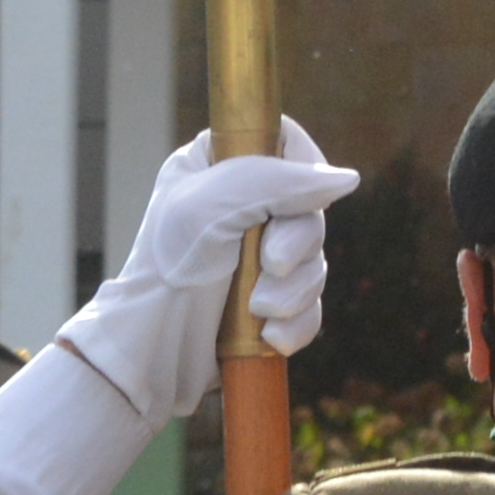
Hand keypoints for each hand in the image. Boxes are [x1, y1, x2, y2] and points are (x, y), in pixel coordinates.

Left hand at [59, 119, 362, 428]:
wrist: (148, 353)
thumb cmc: (165, 271)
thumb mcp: (210, 209)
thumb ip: (276, 182)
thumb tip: (346, 179)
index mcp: (218, 165)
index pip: (284, 141)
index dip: (304, 166)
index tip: (298, 199)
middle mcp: (242, 204)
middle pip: (309, 203)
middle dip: (296, 244)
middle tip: (271, 267)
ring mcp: (258, 254)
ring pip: (314, 258)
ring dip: (295, 290)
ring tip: (261, 310)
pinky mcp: (269, 300)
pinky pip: (310, 303)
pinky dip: (297, 321)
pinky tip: (271, 335)